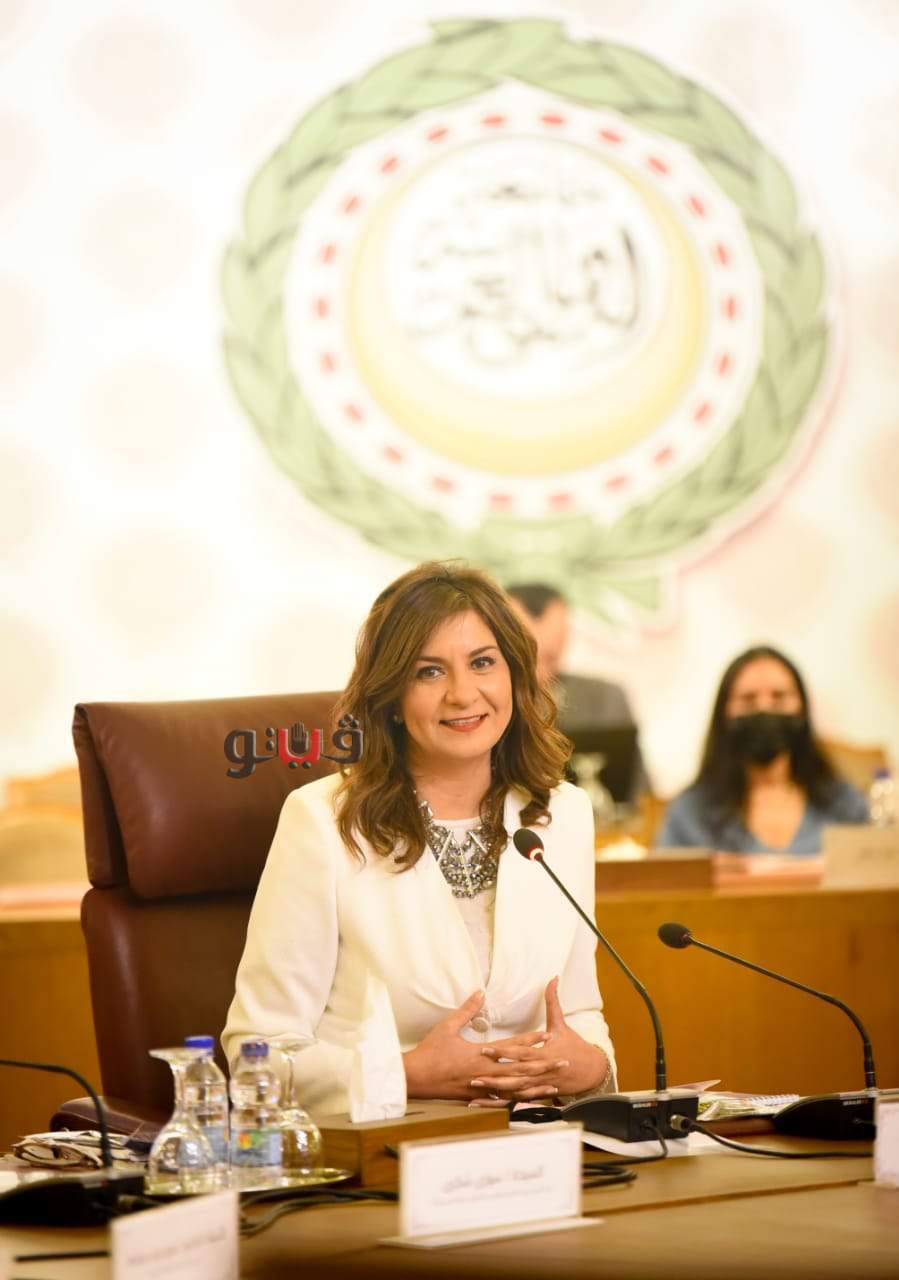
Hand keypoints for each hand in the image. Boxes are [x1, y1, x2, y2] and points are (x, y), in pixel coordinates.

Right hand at [402, 990, 562, 1101]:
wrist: (416, 1078)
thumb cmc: (430, 1052)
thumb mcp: (447, 1026)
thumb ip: (467, 1010)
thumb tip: (481, 992)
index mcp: (479, 1054)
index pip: (511, 1047)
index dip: (530, 1041)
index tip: (547, 1036)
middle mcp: (485, 1072)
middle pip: (520, 1069)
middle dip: (543, 1065)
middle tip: (563, 1063)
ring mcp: (482, 1088)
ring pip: (515, 1088)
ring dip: (536, 1085)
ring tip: (553, 1084)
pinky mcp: (476, 1098)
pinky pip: (502, 1100)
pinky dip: (517, 1100)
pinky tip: (528, 1100)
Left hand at [469, 977, 608, 1106]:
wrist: (591, 1071)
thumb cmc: (574, 1045)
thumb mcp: (561, 1023)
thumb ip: (553, 1001)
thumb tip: (553, 978)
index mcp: (544, 1053)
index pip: (520, 1052)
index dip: (503, 1051)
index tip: (485, 1049)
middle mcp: (540, 1071)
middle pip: (514, 1075)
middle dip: (494, 1077)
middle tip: (473, 1076)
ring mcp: (539, 1085)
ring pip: (514, 1091)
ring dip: (495, 1092)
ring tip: (475, 1092)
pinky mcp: (537, 1094)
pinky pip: (517, 1100)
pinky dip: (502, 1103)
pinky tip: (486, 1104)